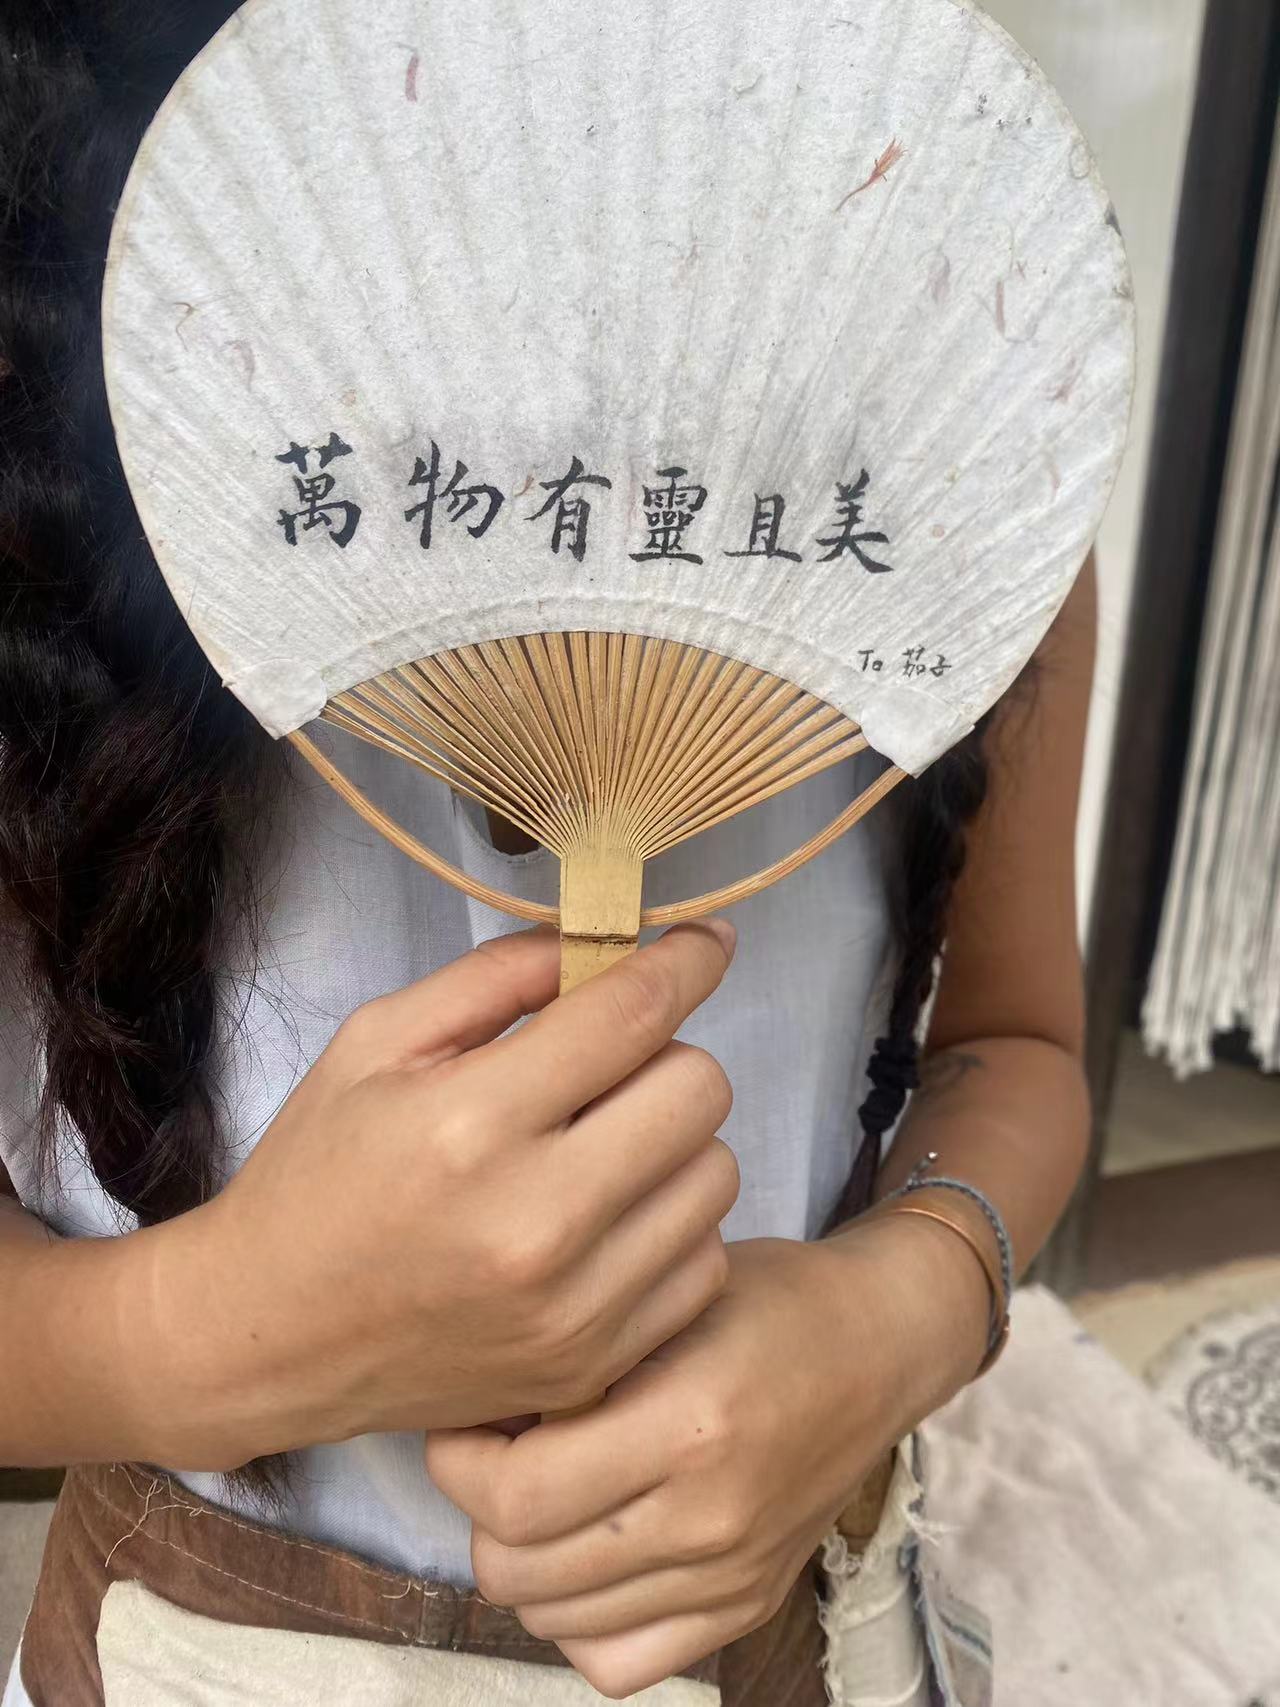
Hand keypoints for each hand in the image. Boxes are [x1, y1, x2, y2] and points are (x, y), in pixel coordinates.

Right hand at [143, 922, 739, 1468]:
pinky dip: (672, 1227)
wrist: (269, 1336)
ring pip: (716, 1174)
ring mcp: (574, 1307)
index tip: (705, 942)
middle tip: (613, 1067)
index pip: (633, 1014)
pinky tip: (609, 1219)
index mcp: (472, 1123)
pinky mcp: (593, 1364)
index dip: (687, 960)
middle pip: (699, 1089)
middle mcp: (537, 1222)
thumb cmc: (318, 1172)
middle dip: (666, 1053)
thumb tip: (603, 941)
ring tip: (604, 1146)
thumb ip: (496, 977)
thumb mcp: (376, 1041)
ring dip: (675, 1141)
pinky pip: (705, 1263)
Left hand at [428, 1220, 988, 1698]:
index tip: (466, 1415)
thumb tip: (475, 1401)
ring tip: (542, 1490)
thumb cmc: (771, 1300)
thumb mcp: (672, 1294)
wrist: (880, 1345)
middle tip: (494, 1450)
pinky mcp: (745, 1608)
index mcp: (689, 1424)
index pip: (516, 1494)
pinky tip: (586, 1549)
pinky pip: (617, 1664)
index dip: (459, 1458)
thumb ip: (582, 1353)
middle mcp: (710, 1518)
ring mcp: (730, 1577)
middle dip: (477, 1507)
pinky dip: (578, 1620)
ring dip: (522, 1559)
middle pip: (518, 1569)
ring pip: (552, 1622)